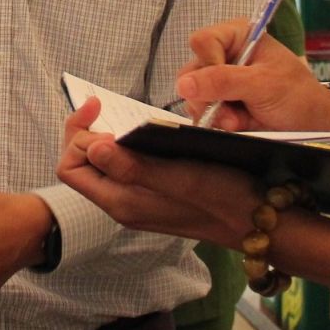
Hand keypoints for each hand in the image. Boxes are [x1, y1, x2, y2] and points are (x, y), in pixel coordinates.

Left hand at [59, 99, 256, 247]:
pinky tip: (146, 132)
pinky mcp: (156, 195)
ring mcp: (139, 202)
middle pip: (82, 166)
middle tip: (106, 107)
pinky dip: (127, 146)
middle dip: (87, 132)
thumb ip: (134, 167)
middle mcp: (124, 205)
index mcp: (122, 202)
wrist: (260, 222)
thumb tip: (91, 147)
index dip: (75, 134)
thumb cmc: (226, 197)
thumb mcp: (181, 178)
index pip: (70, 167)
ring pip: (105, 165)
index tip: (98, 108)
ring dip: (107, 137)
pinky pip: (126, 168)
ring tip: (125, 116)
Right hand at [175, 21, 329, 131]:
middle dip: (209, 97)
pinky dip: (216, 122)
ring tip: (238, 122)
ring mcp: (220, 81)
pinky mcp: (220, 103)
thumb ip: (224, 81)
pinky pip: (202, 112)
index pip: (202, 42)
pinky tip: (235, 125)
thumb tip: (184, 85)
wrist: (313, 125)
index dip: (208, 64)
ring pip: (193, 96)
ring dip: (214, 113)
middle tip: (231, 113)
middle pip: (192, 71)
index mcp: (237, 36)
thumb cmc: (298, 96)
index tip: (225, 84)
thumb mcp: (262, 85)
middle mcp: (224, 55)